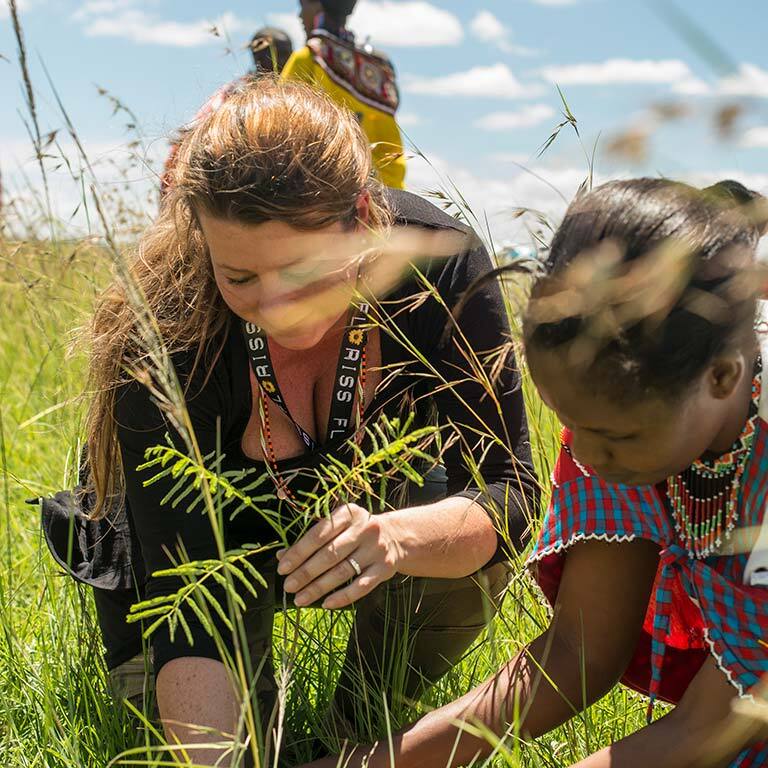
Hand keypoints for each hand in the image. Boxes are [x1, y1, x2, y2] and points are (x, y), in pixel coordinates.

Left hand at [277, 503, 402, 608]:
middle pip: (330, 555)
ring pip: (343, 572)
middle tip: (288, 586)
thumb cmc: (357, 531)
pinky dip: (342, 597)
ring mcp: (376, 549)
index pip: (319, 534)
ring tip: (300, 599)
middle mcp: (365, 529)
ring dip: (318, 588)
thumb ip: (311, 539)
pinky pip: (361, 586)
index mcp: (349, 514)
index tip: (283, 568)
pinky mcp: (385, 568)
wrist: (396, 536)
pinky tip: (326, 604)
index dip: (299, 552)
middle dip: (306, 573)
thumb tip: (282, 556)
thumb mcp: (338, 527)